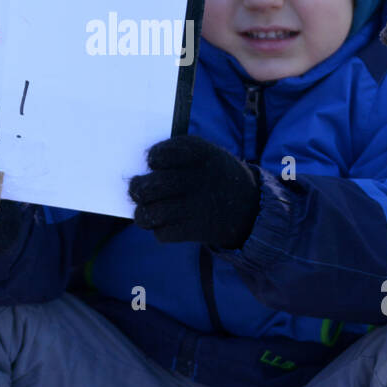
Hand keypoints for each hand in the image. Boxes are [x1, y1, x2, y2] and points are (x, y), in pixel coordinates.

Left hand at [127, 135, 261, 247]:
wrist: (251, 208)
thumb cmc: (214, 177)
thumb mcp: (206, 156)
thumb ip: (176, 158)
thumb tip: (139, 175)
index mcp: (202, 153)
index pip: (164, 153)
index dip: (152, 158)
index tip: (152, 162)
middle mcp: (201, 178)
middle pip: (153, 185)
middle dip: (137, 188)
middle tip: (135, 190)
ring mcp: (200, 205)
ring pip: (154, 212)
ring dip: (142, 214)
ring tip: (143, 213)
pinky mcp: (199, 229)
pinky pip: (164, 233)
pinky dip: (159, 230)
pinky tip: (163, 225)